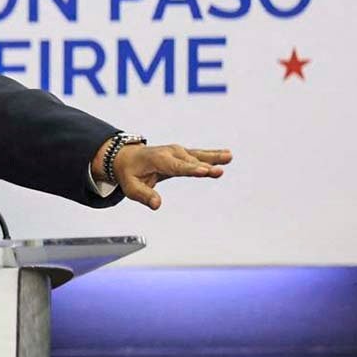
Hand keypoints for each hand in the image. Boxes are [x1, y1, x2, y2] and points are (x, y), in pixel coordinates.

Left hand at [94, 143, 231, 210]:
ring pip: (198, 155)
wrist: (127, 156)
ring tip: (229, 157)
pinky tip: (227, 155)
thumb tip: (156, 205)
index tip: (205, 171)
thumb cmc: (130, 173)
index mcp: (158, 160)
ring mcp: (177, 152)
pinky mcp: (183, 153)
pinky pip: (199, 154)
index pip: (177, 167)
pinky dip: (213, 154)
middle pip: (190, 162)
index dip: (191, 169)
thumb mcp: (131, 187)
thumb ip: (144, 196)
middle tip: (219, 172)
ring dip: (213, 157)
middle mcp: (170, 153)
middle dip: (204, 167)